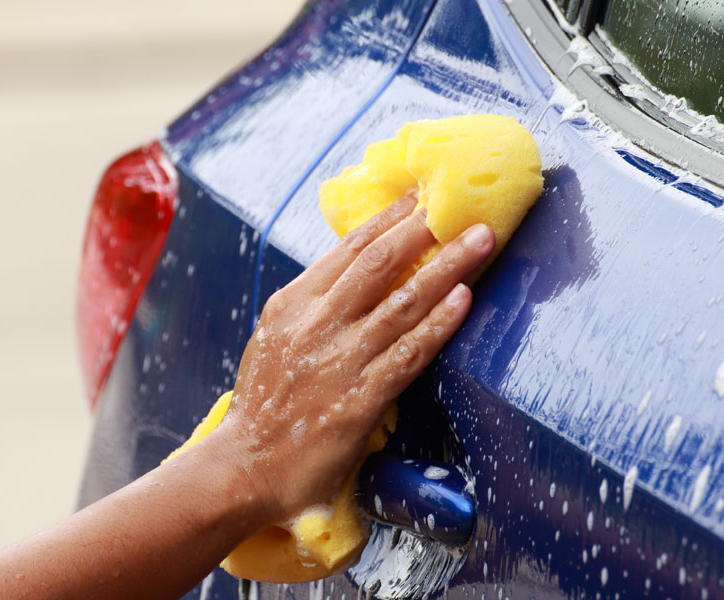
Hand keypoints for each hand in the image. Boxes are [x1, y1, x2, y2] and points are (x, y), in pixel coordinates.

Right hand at [221, 194, 494, 522]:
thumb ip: (312, 306)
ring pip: (402, 301)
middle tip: (458, 206)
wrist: (243, 466)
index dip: (388, 220)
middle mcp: (315, 324)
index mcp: (292, 304)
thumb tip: (355, 273)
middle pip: (379, 263)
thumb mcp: (274, 338)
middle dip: (423, 229)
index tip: (418, 197)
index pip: (347, 249)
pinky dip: (439, 322)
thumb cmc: (263, 404)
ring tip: (480, 241)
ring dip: (447, 266)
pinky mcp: (360, 398)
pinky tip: (464, 299)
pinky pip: (409, 352)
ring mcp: (339, 360)